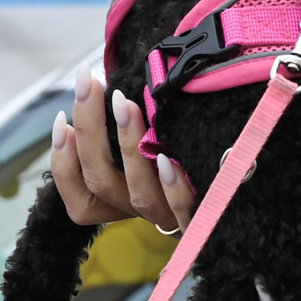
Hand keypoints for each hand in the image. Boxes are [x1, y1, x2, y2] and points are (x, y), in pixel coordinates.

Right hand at [51, 65, 198, 232]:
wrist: (238, 178)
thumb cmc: (182, 143)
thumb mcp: (146, 136)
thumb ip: (121, 119)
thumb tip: (96, 79)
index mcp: (121, 200)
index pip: (80, 200)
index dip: (64, 163)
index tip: (63, 118)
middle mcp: (142, 212)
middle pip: (101, 184)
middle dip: (90, 129)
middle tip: (88, 83)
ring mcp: (171, 218)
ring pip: (139, 195)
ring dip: (128, 146)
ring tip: (124, 104)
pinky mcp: (203, 220)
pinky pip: (184, 211)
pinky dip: (173, 186)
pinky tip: (167, 157)